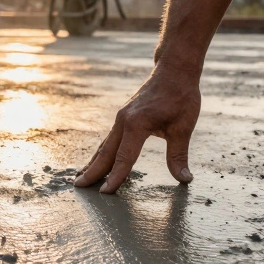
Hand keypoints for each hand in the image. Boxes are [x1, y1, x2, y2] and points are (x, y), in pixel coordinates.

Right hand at [74, 67, 200, 193]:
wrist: (174, 70)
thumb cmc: (181, 96)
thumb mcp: (183, 127)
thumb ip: (179, 155)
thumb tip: (185, 179)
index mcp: (137, 124)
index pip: (125, 157)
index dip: (116, 177)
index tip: (105, 193)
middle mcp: (124, 121)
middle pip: (106, 152)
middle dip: (92, 172)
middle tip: (78, 187)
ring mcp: (121, 118)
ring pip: (105, 146)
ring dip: (93, 163)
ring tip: (81, 177)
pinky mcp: (123, 117)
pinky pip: (110, 139)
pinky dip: (102, 153)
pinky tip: (98, 161)